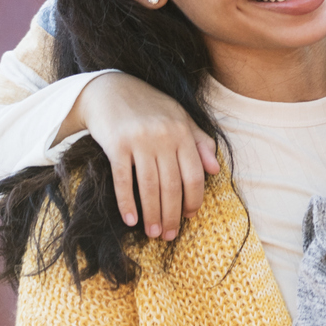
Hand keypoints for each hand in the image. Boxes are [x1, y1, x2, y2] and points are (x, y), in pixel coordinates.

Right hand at [64, 73, 220, 240]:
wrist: (109, 90)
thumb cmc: (150, 108)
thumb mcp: (180, 118)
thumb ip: (200, 143)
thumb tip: (215, 170)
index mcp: (182, 133)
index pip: (194, 175)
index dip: (193, 200)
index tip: (189, 217)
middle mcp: (163, 137)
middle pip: (172, 186)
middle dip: (172, 215)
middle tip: (169, 235)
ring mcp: (139, 141)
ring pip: (149, 186)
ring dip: (152, 214)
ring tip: (153, 233)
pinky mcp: (115, 145)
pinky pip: (122, 180)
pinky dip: (127, 202)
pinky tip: (130, 219)